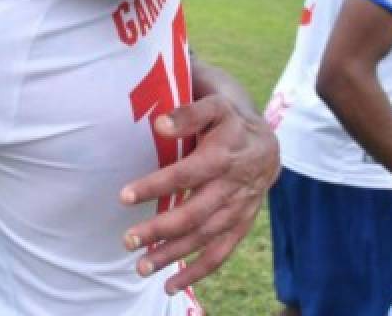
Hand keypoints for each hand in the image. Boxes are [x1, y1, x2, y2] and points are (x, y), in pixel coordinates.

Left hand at [119, 95, 279, 292]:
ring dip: (174, 254)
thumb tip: (160, 124)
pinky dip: (198, 271)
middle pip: (195, 213)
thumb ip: (189, 112)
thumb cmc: (228, 121)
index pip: (187, 174)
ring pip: (205, 237)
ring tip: (141, 266)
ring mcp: (238, 210)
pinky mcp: (240, 226)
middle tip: (128, 239)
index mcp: (223, 154)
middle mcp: (232, 186)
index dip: (157, 185)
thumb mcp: (214, 105)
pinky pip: (221, 252)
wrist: (266, 144)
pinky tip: (172, 285)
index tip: (124, 196)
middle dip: (160, 229)